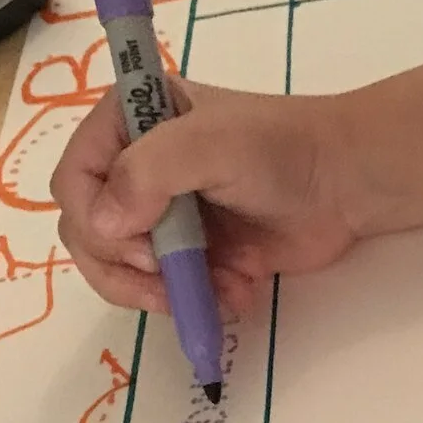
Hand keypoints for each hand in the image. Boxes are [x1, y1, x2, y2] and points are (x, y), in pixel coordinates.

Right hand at [52, 81, 361, 318]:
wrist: (349, 184)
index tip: (142, 243)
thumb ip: (148, 173)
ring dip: (163, 289)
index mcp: (128, 122)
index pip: (73, 179)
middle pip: (86, 232)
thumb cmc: (282, 149)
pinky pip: (163, 291)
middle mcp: (135, 167)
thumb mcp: (212, 144)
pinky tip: (237, 290)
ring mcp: (160, 214)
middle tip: (170, 276)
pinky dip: (194, 300)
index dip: (94, 219)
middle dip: (126, 265)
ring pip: (119, 271)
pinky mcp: (189, 253)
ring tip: (219, 285)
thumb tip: (101, 225)